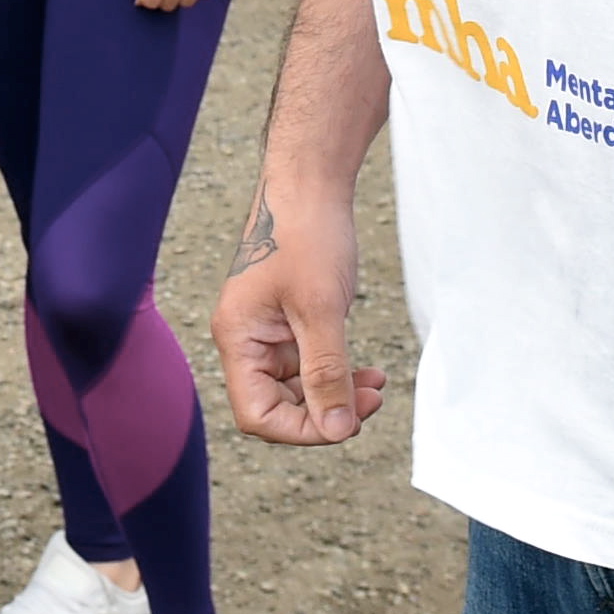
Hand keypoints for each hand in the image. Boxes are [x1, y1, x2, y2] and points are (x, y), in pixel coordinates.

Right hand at [210, 181, 386, 445]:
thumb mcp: (320, 309)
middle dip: (325, 412)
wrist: (310, 185)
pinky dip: (339, 374)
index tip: (345, 421)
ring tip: (375, 387)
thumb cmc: (306, 235)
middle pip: (277, 407)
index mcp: (239, 338)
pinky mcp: (290, 322)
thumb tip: (337, 429)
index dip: (301, 428)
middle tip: (371, 401)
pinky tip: (366, 372)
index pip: (258, 413)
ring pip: (298, 389)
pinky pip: (311, 366)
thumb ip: (327, 373)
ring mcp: (268, 332)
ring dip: (336, 395)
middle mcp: (247, 340)